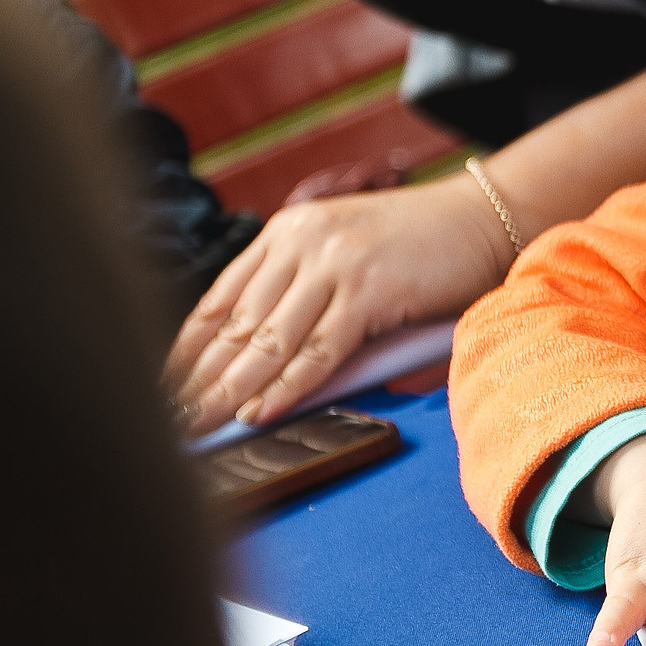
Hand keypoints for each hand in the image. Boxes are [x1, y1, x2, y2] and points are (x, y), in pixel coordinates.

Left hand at [164, 169, 512, 434]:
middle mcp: (303, 242)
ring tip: (199, 426)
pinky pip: (318, 350)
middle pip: (236, 325)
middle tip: (167, 422)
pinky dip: (286, 386)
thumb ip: (304, 296)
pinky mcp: (370, 288)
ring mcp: (336, 263)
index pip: (218, 301)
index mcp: (287, 232)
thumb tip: (260, 370)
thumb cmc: (421, 247)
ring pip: (270, 341)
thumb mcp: (347, 257)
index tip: (159, 391)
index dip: (183, 351)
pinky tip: (259, 412)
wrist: (486, 219)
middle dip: (198, 380)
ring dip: (229, 391)